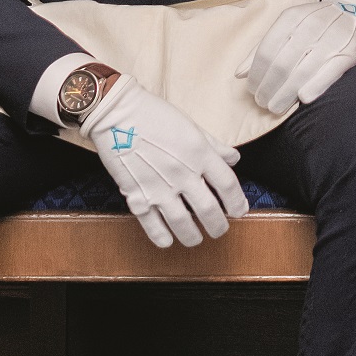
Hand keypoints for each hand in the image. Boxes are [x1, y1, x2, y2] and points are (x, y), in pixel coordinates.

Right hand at [76, 78, 250, 248]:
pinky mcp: (136, 196)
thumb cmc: (155, 115)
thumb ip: (214, 146)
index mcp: (200, 153)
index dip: (237, 203)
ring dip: (193, 237)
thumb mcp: (192, 126)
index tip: (239, 211)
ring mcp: (159, 188)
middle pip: (209, 210)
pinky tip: (168, 241)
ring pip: (183, 224)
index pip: (228, 185)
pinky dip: (162, 237)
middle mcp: (183, 174)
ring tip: (197, 239)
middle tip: (220, 230)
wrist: (117, 114)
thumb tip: (233, 159)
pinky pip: (152, 225)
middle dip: (218, 226)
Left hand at [239, 0, 355, 116]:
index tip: (253, 89)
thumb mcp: (290, 26)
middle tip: (264, 103)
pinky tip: (303, 98)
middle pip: (282, 64)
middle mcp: (312, 25)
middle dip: (269, 88)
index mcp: (293, 17)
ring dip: (286, 94)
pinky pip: (330, 71)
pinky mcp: (352, 50)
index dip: (257, 74)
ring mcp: (333, 37)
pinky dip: (315, 86)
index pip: (267, 50)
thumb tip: (239, 74)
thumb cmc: (318, 24)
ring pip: (303, 71)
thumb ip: (265, 47)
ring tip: (277, 107)